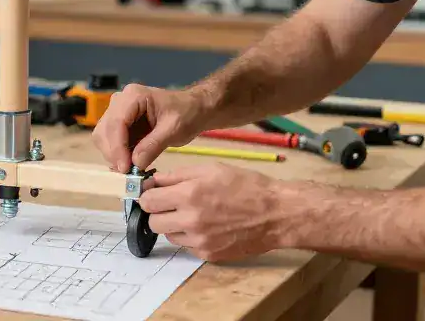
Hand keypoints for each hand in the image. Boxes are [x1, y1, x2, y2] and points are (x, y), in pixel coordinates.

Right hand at [92, 84, 208, 172]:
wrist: (194, 109)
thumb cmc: (187, 114)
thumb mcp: (174, 129)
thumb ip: (153, 145)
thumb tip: (135, 164)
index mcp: (133, 96)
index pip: (116, 122)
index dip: (117, 147)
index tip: (125, 168)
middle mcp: (120, 101)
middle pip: (105, 130)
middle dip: (114, 153)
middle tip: (127, 172)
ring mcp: (118, 112)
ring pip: (104, 137)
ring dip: (114, 155)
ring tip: (130, 169)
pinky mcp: (121, 125)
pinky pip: (112, 142)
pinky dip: (118, 155)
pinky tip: (129, 164)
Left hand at [138, 163, 285, 261]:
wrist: (277, 214)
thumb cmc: (247, 186)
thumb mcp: (211, 169)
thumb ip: (177, 175)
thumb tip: (152, 181)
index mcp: (189, 195)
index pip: (147, 201)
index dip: (148, 195)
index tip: (153, 192)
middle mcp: (191, 221)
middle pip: (152, 222)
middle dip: (157, 211)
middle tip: (170, 204)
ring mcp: (200, 241)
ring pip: (168, 235)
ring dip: (173, 224)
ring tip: (192, 213)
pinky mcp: (208, 255)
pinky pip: (186, 246)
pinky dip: (190, 236)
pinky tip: (207, 226)